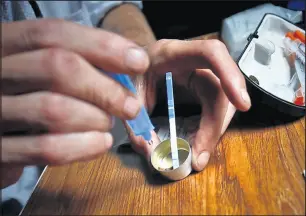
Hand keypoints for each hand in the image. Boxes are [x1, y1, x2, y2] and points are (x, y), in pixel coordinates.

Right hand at [1, 19, 149, 187]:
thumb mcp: (41, 69)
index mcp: (7, 44)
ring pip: (55, 110)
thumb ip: (77, 63)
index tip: (138, 61)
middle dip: (105, 89)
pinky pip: (47, 149)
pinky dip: (83, 147)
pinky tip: (100, 143)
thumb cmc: (26, 95)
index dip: (102, 46)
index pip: (54, 34)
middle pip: (58, 68)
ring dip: (95, 119)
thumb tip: (127, 68)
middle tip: (130, 106)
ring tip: (107, 124)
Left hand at [127, 39, 250, 170]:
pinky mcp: (202, 86)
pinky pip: (215, 107)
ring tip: (198, 154)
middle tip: (199, 156)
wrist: (129, 63)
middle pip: (220, 89)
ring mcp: (200, 73)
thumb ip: (136, 121)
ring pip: (222, 102)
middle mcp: (192, 61)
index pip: (211, 53)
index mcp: (172, 52)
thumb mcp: (127, 92)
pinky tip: (199, 142)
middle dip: (215, 124)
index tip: (242, 105)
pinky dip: (210, 128)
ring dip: (214, 130)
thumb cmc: (128, 72)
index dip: (230, 75)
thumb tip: (152, 152)